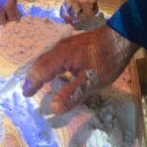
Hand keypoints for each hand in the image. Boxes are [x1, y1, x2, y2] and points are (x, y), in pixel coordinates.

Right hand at [22, 24, 139, 113]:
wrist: (121, 37)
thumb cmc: (105, 59)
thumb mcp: (91, 81)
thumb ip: (72, 94)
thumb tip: (53, 108)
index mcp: (60, 56)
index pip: (40, 71)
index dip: (32, 83)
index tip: (25, 94)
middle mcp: (59, 48)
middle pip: (41, 63)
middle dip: (33, 76)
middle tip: (28, 89)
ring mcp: (67, 45)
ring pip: (48, 58)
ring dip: (41, 70)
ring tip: (38, 81)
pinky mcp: (74, 45)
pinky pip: (55, 56)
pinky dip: (50, 65)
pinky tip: (56, 70)